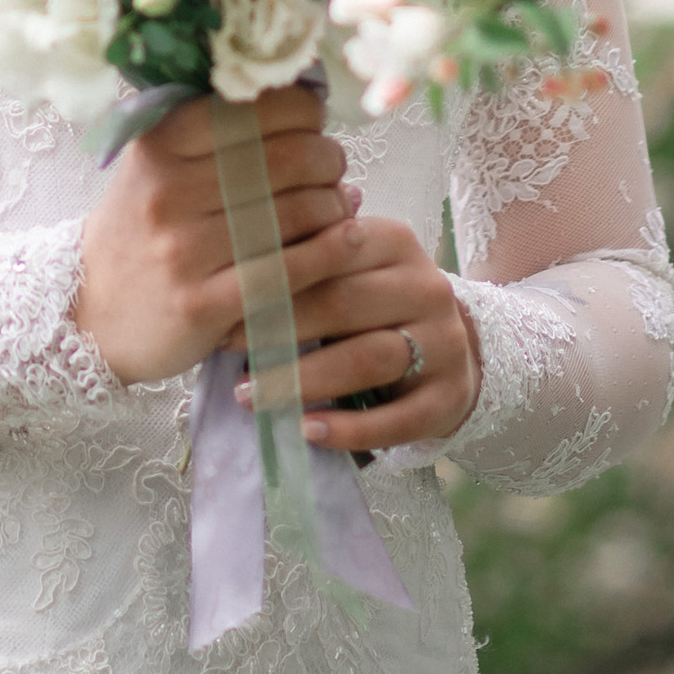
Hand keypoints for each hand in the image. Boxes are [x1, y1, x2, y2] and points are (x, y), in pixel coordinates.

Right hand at [73, 87, 360, 387]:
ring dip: (335, 206)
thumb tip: (308, 100)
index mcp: (160, 144)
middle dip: (328, 159)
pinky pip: (287, 271)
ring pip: (294, 214)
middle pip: (286, 159)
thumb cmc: (141, 227)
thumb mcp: (157, 162)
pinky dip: (330, 252)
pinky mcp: (201, 304)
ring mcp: (182, 251)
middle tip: (334, 167)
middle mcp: (167, 192)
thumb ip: (216, 127)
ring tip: (339, 204)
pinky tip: (347, 240)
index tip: (314, 124)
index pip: (255, 108)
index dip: (304, 111)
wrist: (90, 310)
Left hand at [248, 212, 481, 455]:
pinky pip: (398, 418)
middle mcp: (427, 287)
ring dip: (304, 381)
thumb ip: (304, 261)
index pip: (330, 255)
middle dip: (279, 330)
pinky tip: (307, 431)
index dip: (273, 280)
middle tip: (225, 350)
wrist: (446, 347)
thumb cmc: (372, 303)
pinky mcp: (450, 396)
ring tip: (252, 396)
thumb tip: (226, 270)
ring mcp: (446, 342)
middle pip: (346, 305)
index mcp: (395, 242)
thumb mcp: (347, 269)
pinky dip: (350, 429)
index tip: (223, 303)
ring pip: (369, 359)